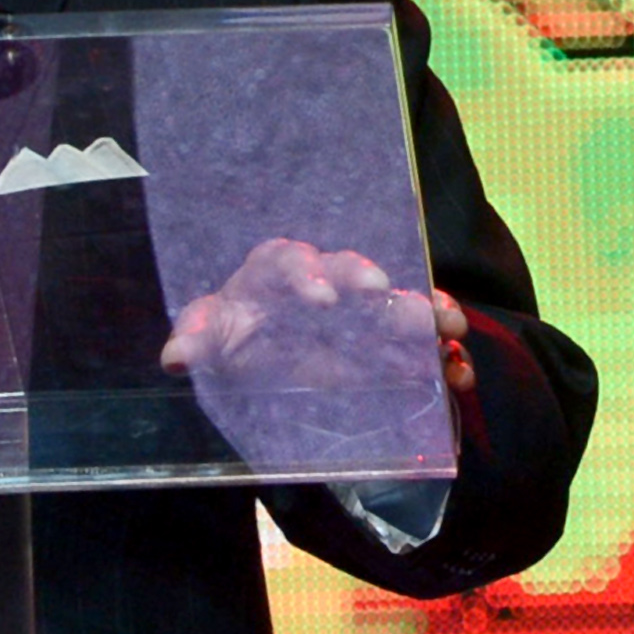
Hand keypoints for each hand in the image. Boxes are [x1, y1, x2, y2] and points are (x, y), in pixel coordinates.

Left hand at [159, 240, 474, 394]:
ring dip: (424, 311)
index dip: (306, 275)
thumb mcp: (213, 336)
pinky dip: (442, 354)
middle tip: (388, 293)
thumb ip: (197, 341)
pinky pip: (422, 339)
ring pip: (396, 300)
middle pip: (350, 271)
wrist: (265, 353)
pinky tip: (458, 372)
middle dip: (371, 283)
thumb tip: (175, 358)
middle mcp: (325, 279)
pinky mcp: (389, 338)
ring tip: (449, 325)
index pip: (288, 262)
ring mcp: (361, 308)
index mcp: (276, 271)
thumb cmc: (236, 332)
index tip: (322, 298)